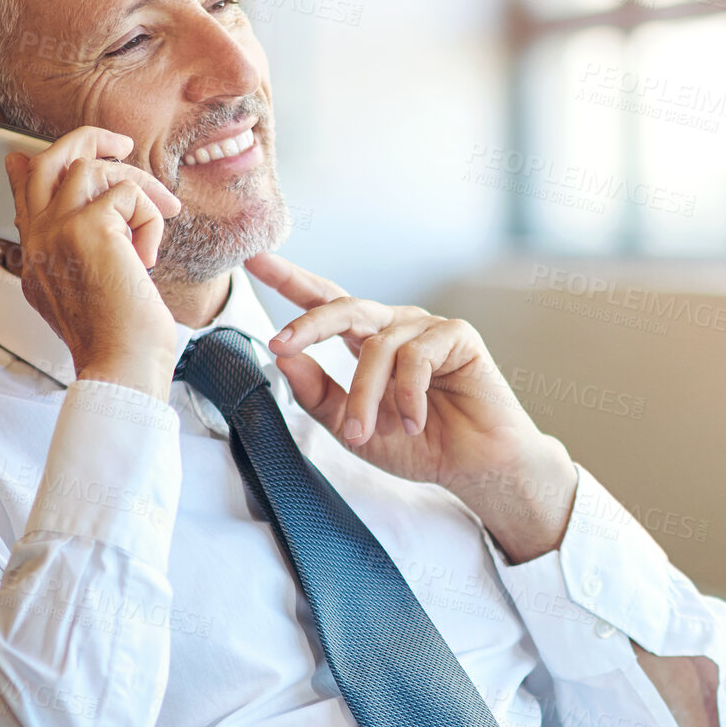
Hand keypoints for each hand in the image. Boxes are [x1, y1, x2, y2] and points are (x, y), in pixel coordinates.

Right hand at [4, 126, 181, 396]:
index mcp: (35, 255)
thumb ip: (79, 254)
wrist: (119, 368)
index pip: (24, 189)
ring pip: (90, 166)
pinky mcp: (88, 228)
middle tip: (122, 145)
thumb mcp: (87, 292)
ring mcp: (56, 230)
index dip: (40, 161)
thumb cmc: (115, 340)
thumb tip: (100, 226)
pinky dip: (150, 220)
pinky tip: (147, 260)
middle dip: (87, 139)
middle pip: (47, 159)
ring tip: (162, 216)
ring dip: (137, 186)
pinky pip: (128, 194)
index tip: (66, 153)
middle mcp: (37, 238)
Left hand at [246, 252, 577, 561]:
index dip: (290, 279)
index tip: (252, 258)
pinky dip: (408, 396)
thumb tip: (282, 357)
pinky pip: (416, 357)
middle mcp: (395, 327)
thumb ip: (317, 395)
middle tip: (280, 344)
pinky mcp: (457, 337)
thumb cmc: (418, 446)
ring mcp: (426, 328)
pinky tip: (415, 423)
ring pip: (377, 347)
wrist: (473, 468)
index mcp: (367, 341)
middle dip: (309, 324)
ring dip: (366, 397)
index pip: (325, 302)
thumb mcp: (352, 428)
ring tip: (367, 435)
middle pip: (343, 307)